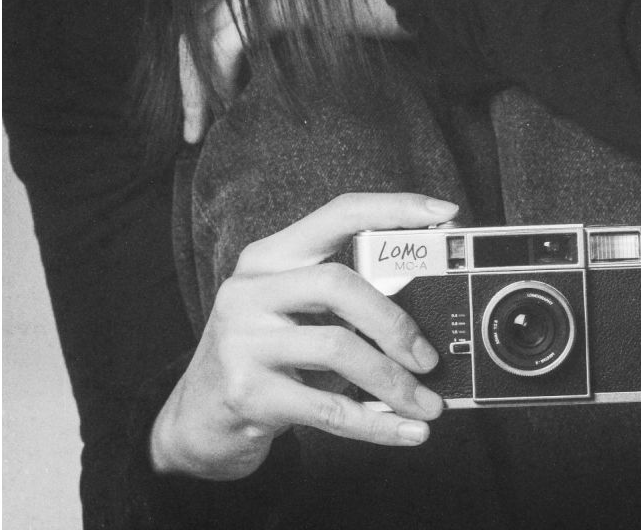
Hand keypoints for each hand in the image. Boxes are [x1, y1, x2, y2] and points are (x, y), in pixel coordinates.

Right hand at [149, 192, 458, 480]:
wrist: (195, 420)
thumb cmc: (261, 357)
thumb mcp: (291, 312)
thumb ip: (344, 297)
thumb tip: (427, 312)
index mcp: (270, 257)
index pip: (338, 213)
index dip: (395, 208)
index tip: (445, 212)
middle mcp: (251, 290)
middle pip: (341, 284)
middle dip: (397, 322)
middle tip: (429, 358)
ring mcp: (243, 340)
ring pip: (339, 347)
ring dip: (394, 382)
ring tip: (427, 405)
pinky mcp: (248, 393)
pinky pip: (329, 407)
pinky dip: (377, 424)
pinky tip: (407, 432)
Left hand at [180, 0, 407, 143]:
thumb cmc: (376, 9)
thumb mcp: (313, 13)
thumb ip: (278, 23)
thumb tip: (246, 66)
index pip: (208, 12)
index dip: (200, 60)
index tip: (204, 102)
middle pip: (196, 23)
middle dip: (189, 78)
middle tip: (190, 126)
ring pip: (201, 36)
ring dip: (198, 86)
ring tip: (202, 125)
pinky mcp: (272, 0)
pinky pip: (226, 46)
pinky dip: (221, 78)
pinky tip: (230, 105)